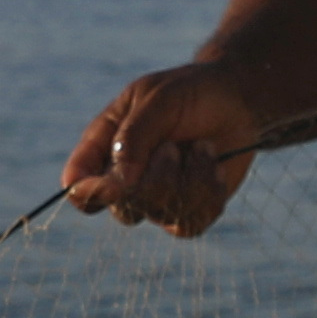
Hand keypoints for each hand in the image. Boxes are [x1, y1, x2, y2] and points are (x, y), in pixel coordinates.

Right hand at [63, 64, 269, 237]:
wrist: (237, 99)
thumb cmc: (190, 93)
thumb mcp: (158, 99)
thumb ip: (134, 136)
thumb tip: (121, 181)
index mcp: (104, 148)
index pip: (79, 188)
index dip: (90, 193)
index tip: (118, 179)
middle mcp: (125, 179)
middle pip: (122, 209)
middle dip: (155, 179)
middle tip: (174, 146)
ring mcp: (157, 198)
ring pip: (160, 214)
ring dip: (189, 179)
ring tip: (203, 146)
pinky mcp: (189, 210)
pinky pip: (190, 224)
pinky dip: (207, 194)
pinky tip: (214, 166)